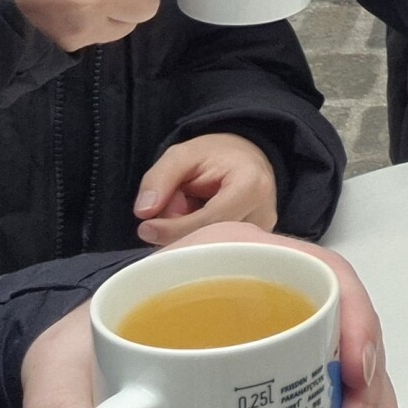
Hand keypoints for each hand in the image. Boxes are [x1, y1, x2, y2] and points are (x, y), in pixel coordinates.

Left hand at [21, 223, 407, 407]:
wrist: (76, 376)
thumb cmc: (80, 351)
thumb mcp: (54, 370)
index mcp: (226, 263)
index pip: (308, 268)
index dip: (345, 313)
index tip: (352, 368)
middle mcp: (267, 299)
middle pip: (343, 327)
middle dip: (371, 383)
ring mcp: (285, 351)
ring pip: (354, 374)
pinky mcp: (290, 398)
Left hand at [132, 132, 278, 243]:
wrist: (245, 158)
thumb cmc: (215, 155)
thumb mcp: (182, 155)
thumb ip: (159, 179)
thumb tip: (143, 213)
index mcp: (251, 186)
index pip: (209, 221)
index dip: (173, 229)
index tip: (145, 229)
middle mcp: (263, 214)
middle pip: (211, 241)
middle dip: (179, 232)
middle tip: (171, 208)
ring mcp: (263, 234)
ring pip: (213, 251)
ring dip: (189, 237)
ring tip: (188, 209)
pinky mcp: (256, 248)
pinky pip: (218, 252)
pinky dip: (199, 241)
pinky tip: (196, 223)